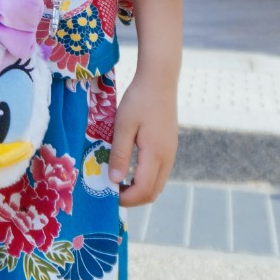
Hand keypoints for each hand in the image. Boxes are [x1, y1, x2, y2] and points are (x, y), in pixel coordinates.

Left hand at [108, 74, 177, 207]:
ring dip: (139, 189)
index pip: (143, 190)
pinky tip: (129, 169)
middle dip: (133, 198)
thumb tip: (115, 181)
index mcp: (156, 154)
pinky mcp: (169, 146)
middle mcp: (167, 157)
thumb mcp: (123, 126)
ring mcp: (171, 152)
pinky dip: (145, 178)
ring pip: (157, 183)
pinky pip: (159, 172)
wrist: (159, 79)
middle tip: (111, 192)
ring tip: (117, 181)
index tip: (108, 194)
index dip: (126, 199)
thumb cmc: (138, 100)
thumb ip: (119, 154)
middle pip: (153, 192)